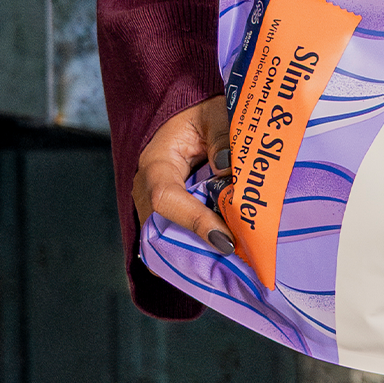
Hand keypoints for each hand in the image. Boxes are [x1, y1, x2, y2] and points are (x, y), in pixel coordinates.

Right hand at [133, 96, 234, 253]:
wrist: (188, 121)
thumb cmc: (202, 117)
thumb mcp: (215, 116)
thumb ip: (222, 138)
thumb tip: (226, 169)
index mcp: (156, 163)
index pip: (165, 198)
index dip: (194, 222)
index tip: (226, 240)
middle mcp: (146, 191)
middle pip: (161, 231)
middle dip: (197, 250)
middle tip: (238, 261)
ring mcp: (151, 209)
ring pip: (166, 244)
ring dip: (197, 257)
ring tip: (235, 266)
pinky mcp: (163, 219)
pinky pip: (173, 244)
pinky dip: (196, 254)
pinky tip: (226, 261)